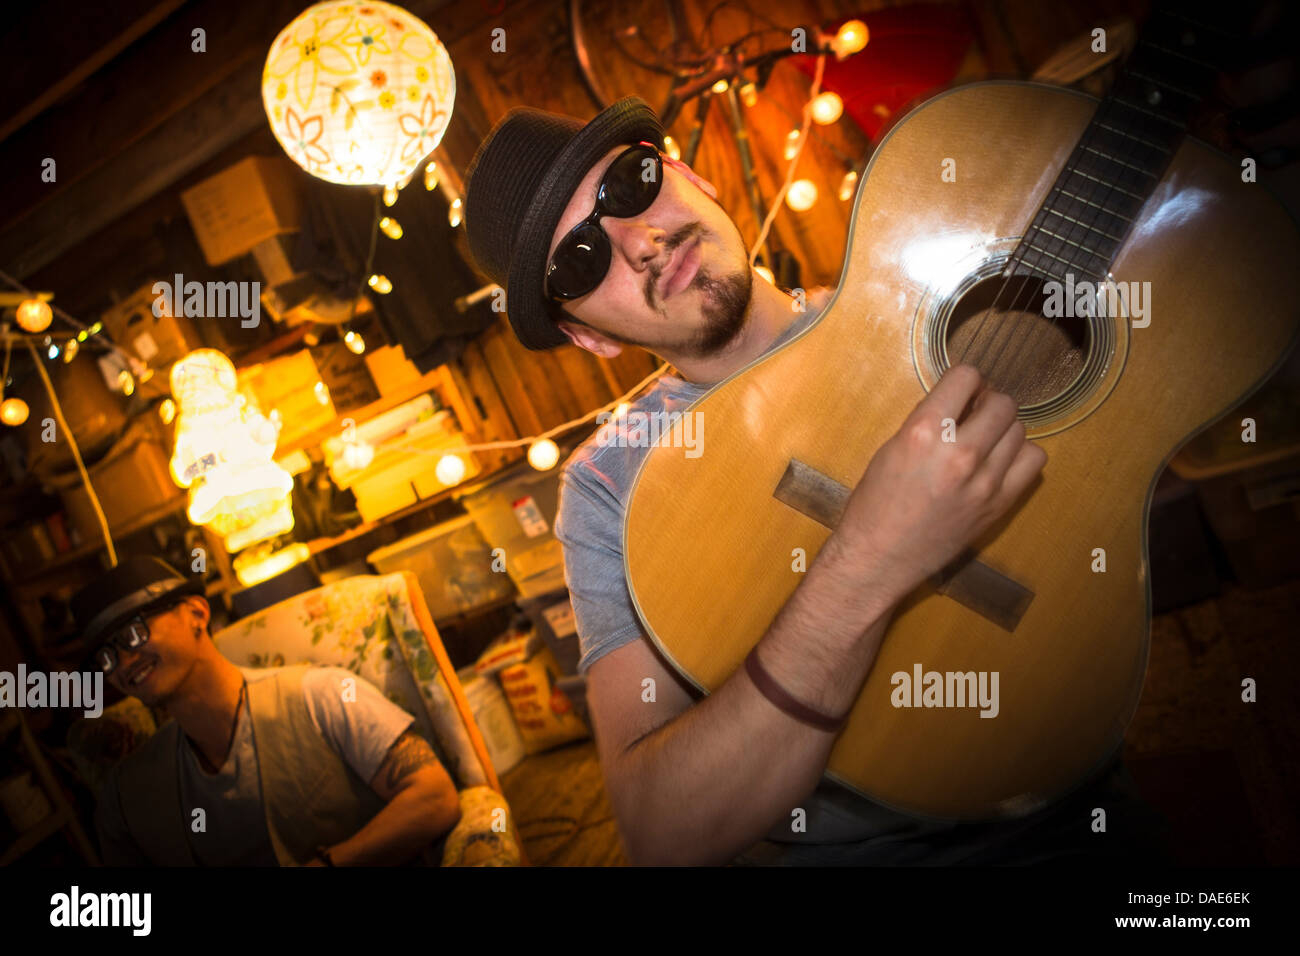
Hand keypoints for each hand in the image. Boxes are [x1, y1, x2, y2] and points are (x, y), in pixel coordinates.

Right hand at [828, 364, 1045, 602]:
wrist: (879, 558)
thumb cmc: (875, 505)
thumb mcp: (891, 449)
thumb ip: (928, 421)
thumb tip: (961, 401)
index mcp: (923, 432)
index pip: (967, 377)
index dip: (965, 380)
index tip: (961, 392)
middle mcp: (958, 453)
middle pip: (1003, 402)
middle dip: (988, 403)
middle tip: (974, 416)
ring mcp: (984, 481)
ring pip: (1019, 429)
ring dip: (1003, 429)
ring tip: (984, 441)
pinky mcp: (998, 504)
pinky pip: (1034, 461)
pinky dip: (1020, 455)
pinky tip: (999, 462)